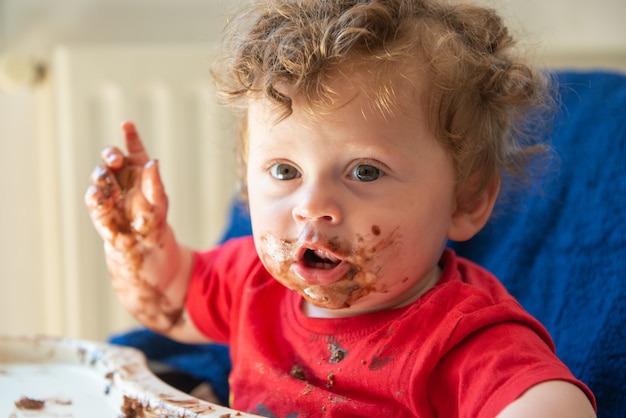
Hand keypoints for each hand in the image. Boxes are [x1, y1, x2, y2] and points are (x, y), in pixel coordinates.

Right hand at [85, 121, 167, 261]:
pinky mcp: (99, 209)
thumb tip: (152, 162)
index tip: (127, 124)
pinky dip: (96, 197)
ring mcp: (109, 192)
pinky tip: (103, 198)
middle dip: (111, 155)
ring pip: (99, 174)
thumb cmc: (154, 221)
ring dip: (102, 175)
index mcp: (140, 172)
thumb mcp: (159, 202)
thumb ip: (155, 183)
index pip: (135, 149)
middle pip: (111, 158)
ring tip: (110, 183)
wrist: (145, 248)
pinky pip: (93, 198)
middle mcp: (122, 178)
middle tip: (116, 159)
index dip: (131, 136)